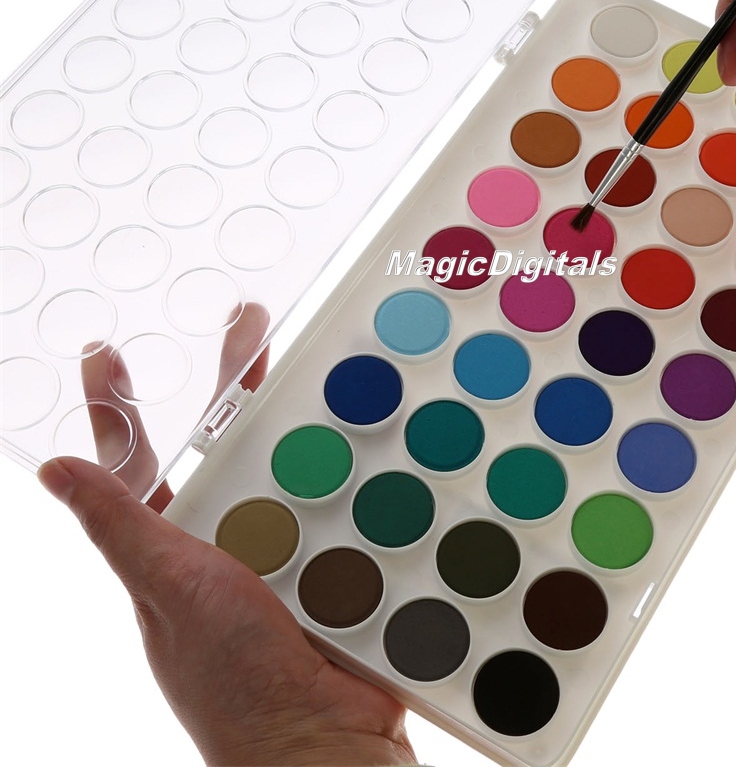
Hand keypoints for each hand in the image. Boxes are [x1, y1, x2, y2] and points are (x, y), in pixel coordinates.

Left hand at [38, 304, 415, 766]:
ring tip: (317, 362)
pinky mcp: (343, 559)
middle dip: (235, 378)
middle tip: (248, 319)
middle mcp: (232, 537)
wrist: (323, 741)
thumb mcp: (168, 590)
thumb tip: (53, 469)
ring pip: (297, 461)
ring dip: (309, 416)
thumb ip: (121, 525)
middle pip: (230, 439)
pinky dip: (362, 469)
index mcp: (176, 543)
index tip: (106, 354)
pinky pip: (350, 500)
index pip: (137, 460)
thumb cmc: (230, 678)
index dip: (117, 407)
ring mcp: (290, 545)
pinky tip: (374, 432)